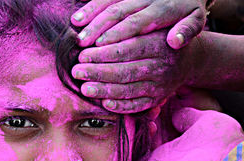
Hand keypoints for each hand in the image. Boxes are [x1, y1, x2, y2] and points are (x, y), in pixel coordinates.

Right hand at [71, 0, 206, 48]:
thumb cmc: (188, 10)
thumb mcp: (195, 20)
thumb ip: (186, 31)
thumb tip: (174, 42)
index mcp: (163, 9)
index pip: (137, 22)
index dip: (118, 33)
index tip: (101, 45)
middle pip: (119, 11)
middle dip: (99, 26)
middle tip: (83, 42)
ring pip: (110, 2)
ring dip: (91, 15)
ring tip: (76, 30)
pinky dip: (90, 6)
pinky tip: (77, 19)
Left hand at [72, 30, 198, 112]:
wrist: (187, 60)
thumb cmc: (158, 40)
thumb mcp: (148, 30)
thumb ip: (126, 32)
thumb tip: (94, 37)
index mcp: (157, 43)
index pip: (126, 49)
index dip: (102, 53)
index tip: (82, 54)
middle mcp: (161, 65)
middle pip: (125, 71)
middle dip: (97, 72)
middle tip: (76, 71)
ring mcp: (160, 85)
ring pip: (129, 89)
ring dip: (104, 90)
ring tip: (84, 88)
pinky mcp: (157, 99)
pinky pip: (138, 105)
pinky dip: (121, 106)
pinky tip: (104, 103)